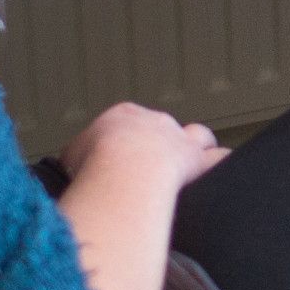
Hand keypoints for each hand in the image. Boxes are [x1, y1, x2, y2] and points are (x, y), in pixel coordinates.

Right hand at [60, 101, 229, 187]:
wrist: (126, 171)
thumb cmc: (95, 165)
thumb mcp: (70, 158)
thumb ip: (75, 158)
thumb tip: (70, 167)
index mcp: (123, 116)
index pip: (127, 121)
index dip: (125, 139)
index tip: (120, 156)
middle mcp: (156, 123)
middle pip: (163, 127)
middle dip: (159, 143)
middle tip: (152, 165)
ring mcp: (181, 140)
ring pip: (198, 135)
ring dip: (196, 149)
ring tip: (190, 167)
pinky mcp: (200, 160)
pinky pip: (219, 158)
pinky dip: (219, 164)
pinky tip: (218, 174)